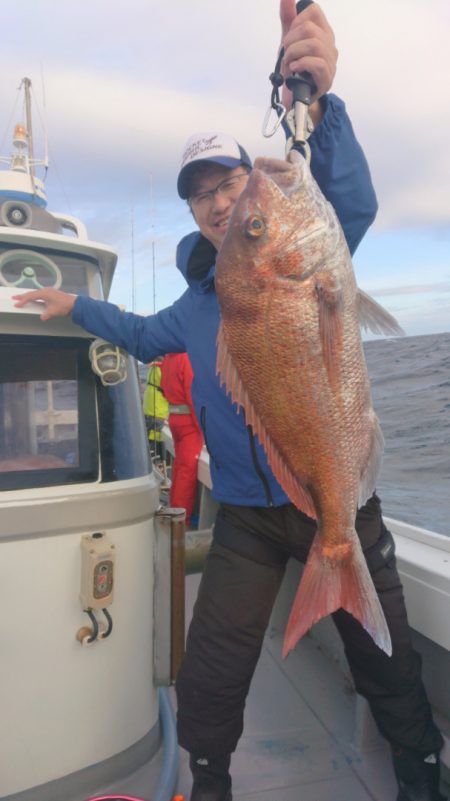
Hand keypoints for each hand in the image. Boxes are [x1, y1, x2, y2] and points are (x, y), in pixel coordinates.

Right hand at [12, 287, 75, 320]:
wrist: (75, 304)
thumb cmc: (64, 306)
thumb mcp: (52, 312)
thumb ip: (45, 315)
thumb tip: (42, 317)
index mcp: (44, 293)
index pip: (30, 297)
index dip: (23, 301)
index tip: (17, 304)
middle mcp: (46, 290)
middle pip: (32, 293)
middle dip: (23, 296)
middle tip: (15, 298)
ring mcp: (49, 291)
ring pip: (36, 293)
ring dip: (29, 296)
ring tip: (22, 299)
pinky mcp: (52, 293)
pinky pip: (41, 295)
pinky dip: (35, 297)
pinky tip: (34, 299)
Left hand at [279, 0, 337, 122]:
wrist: (295, 98)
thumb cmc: (294, 69)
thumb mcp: (289, 41)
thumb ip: (288, 19)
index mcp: (323, 32)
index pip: (313, 11)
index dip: (296, 21)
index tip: (290, 37)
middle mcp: (330, 45)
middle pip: (310, 29)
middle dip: (290, 40)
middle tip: (286, 53)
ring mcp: (330, 62)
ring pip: (313, 44)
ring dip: (293, 53)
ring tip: (289, 62)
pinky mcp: (327, 79)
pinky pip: (316, 63)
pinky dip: (300, 64)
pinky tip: (294, 69)